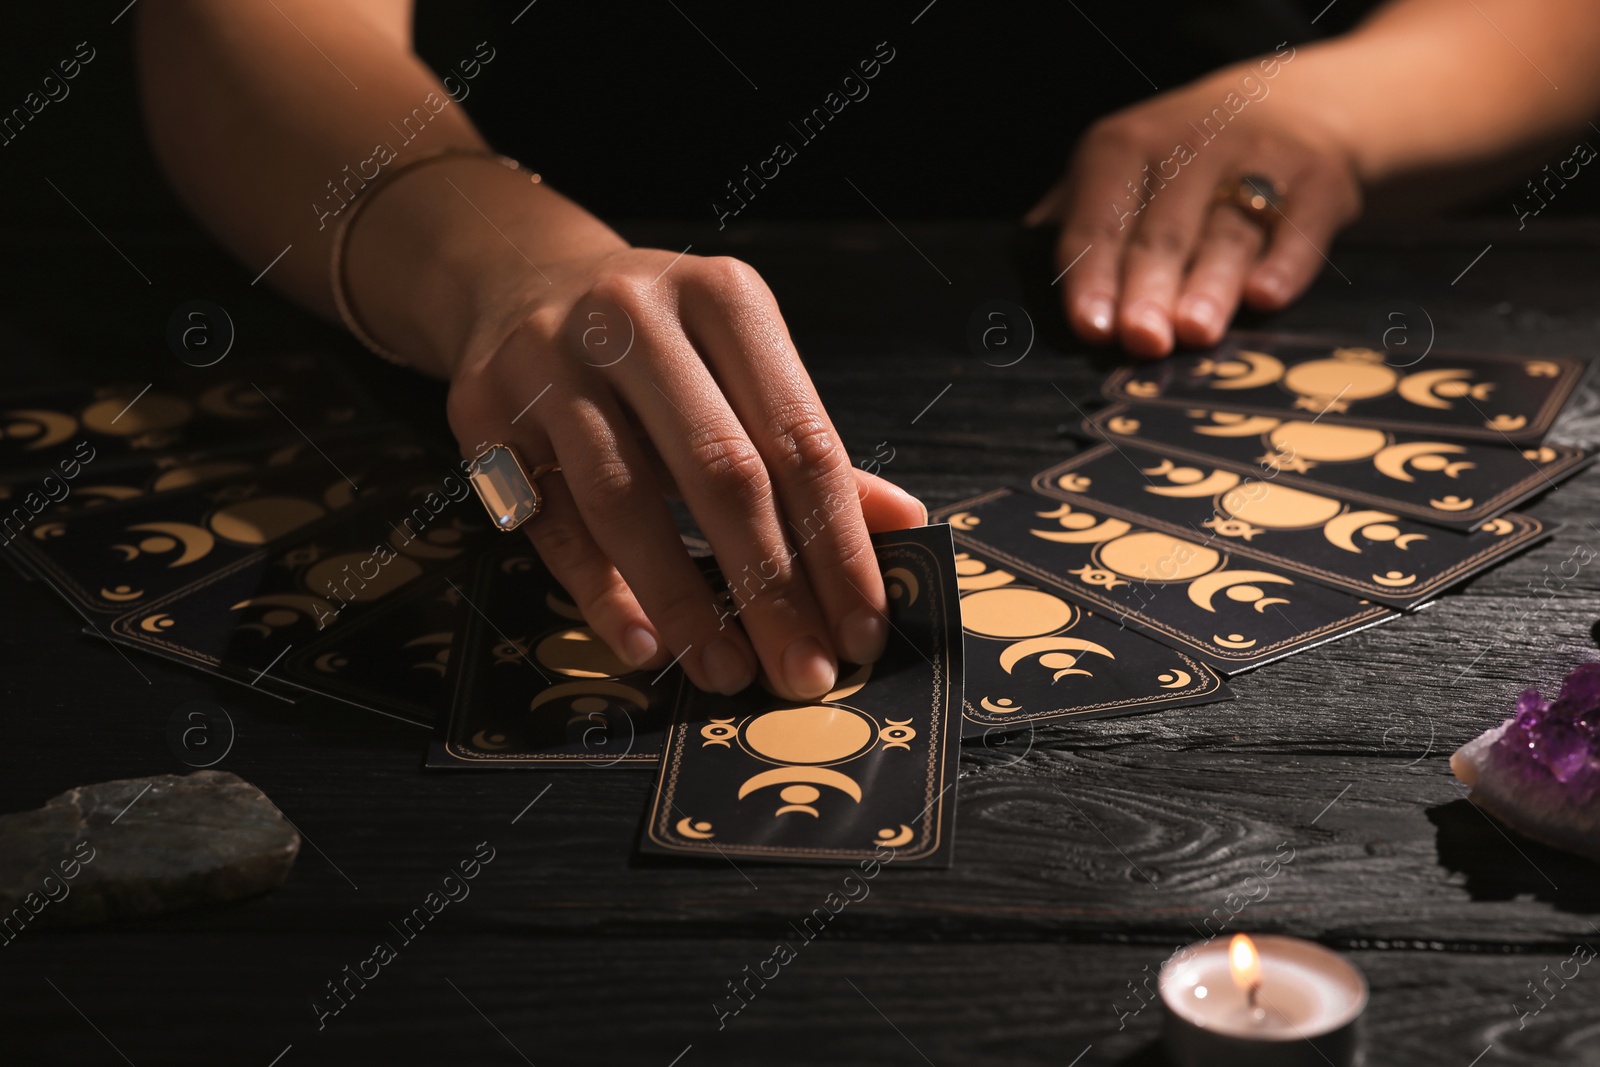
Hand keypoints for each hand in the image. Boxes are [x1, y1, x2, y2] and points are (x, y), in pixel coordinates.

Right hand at [445, 247, 926, 701]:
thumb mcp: (739, 366)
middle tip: (803, 672)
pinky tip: (644, 646)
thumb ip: (810, 449)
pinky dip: (599, 591)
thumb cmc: (658, 345)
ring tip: (726, 672)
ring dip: (684, 601)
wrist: (519, 279)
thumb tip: (905, 527)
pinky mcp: (484, 410)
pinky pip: (553, 521)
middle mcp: (634, 316)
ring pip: (626, 500)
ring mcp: (549, 360)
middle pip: (720, 470)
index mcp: (724, 298)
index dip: (838, 543)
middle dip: (772, 586)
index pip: (799, 437)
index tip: (863, 628)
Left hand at [1027, 53, 1361, 357]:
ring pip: (1228, 230)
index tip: (1091, 326)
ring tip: (1196, 333)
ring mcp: (1257, 158)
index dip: (1091, 275)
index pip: (1097, 221)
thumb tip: (1027, 294)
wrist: (1292, 109)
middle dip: (1148, 287)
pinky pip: (1299, 225)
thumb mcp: (1119, 176)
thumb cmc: (1179, 168)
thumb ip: (1078, 227)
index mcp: (1121, 150)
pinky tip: (1266, 296)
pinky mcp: (1318, 179)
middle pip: (1162, 231)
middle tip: (1142, 340)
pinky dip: (1285, 261)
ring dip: (1210, 284)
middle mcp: (1188, 146)